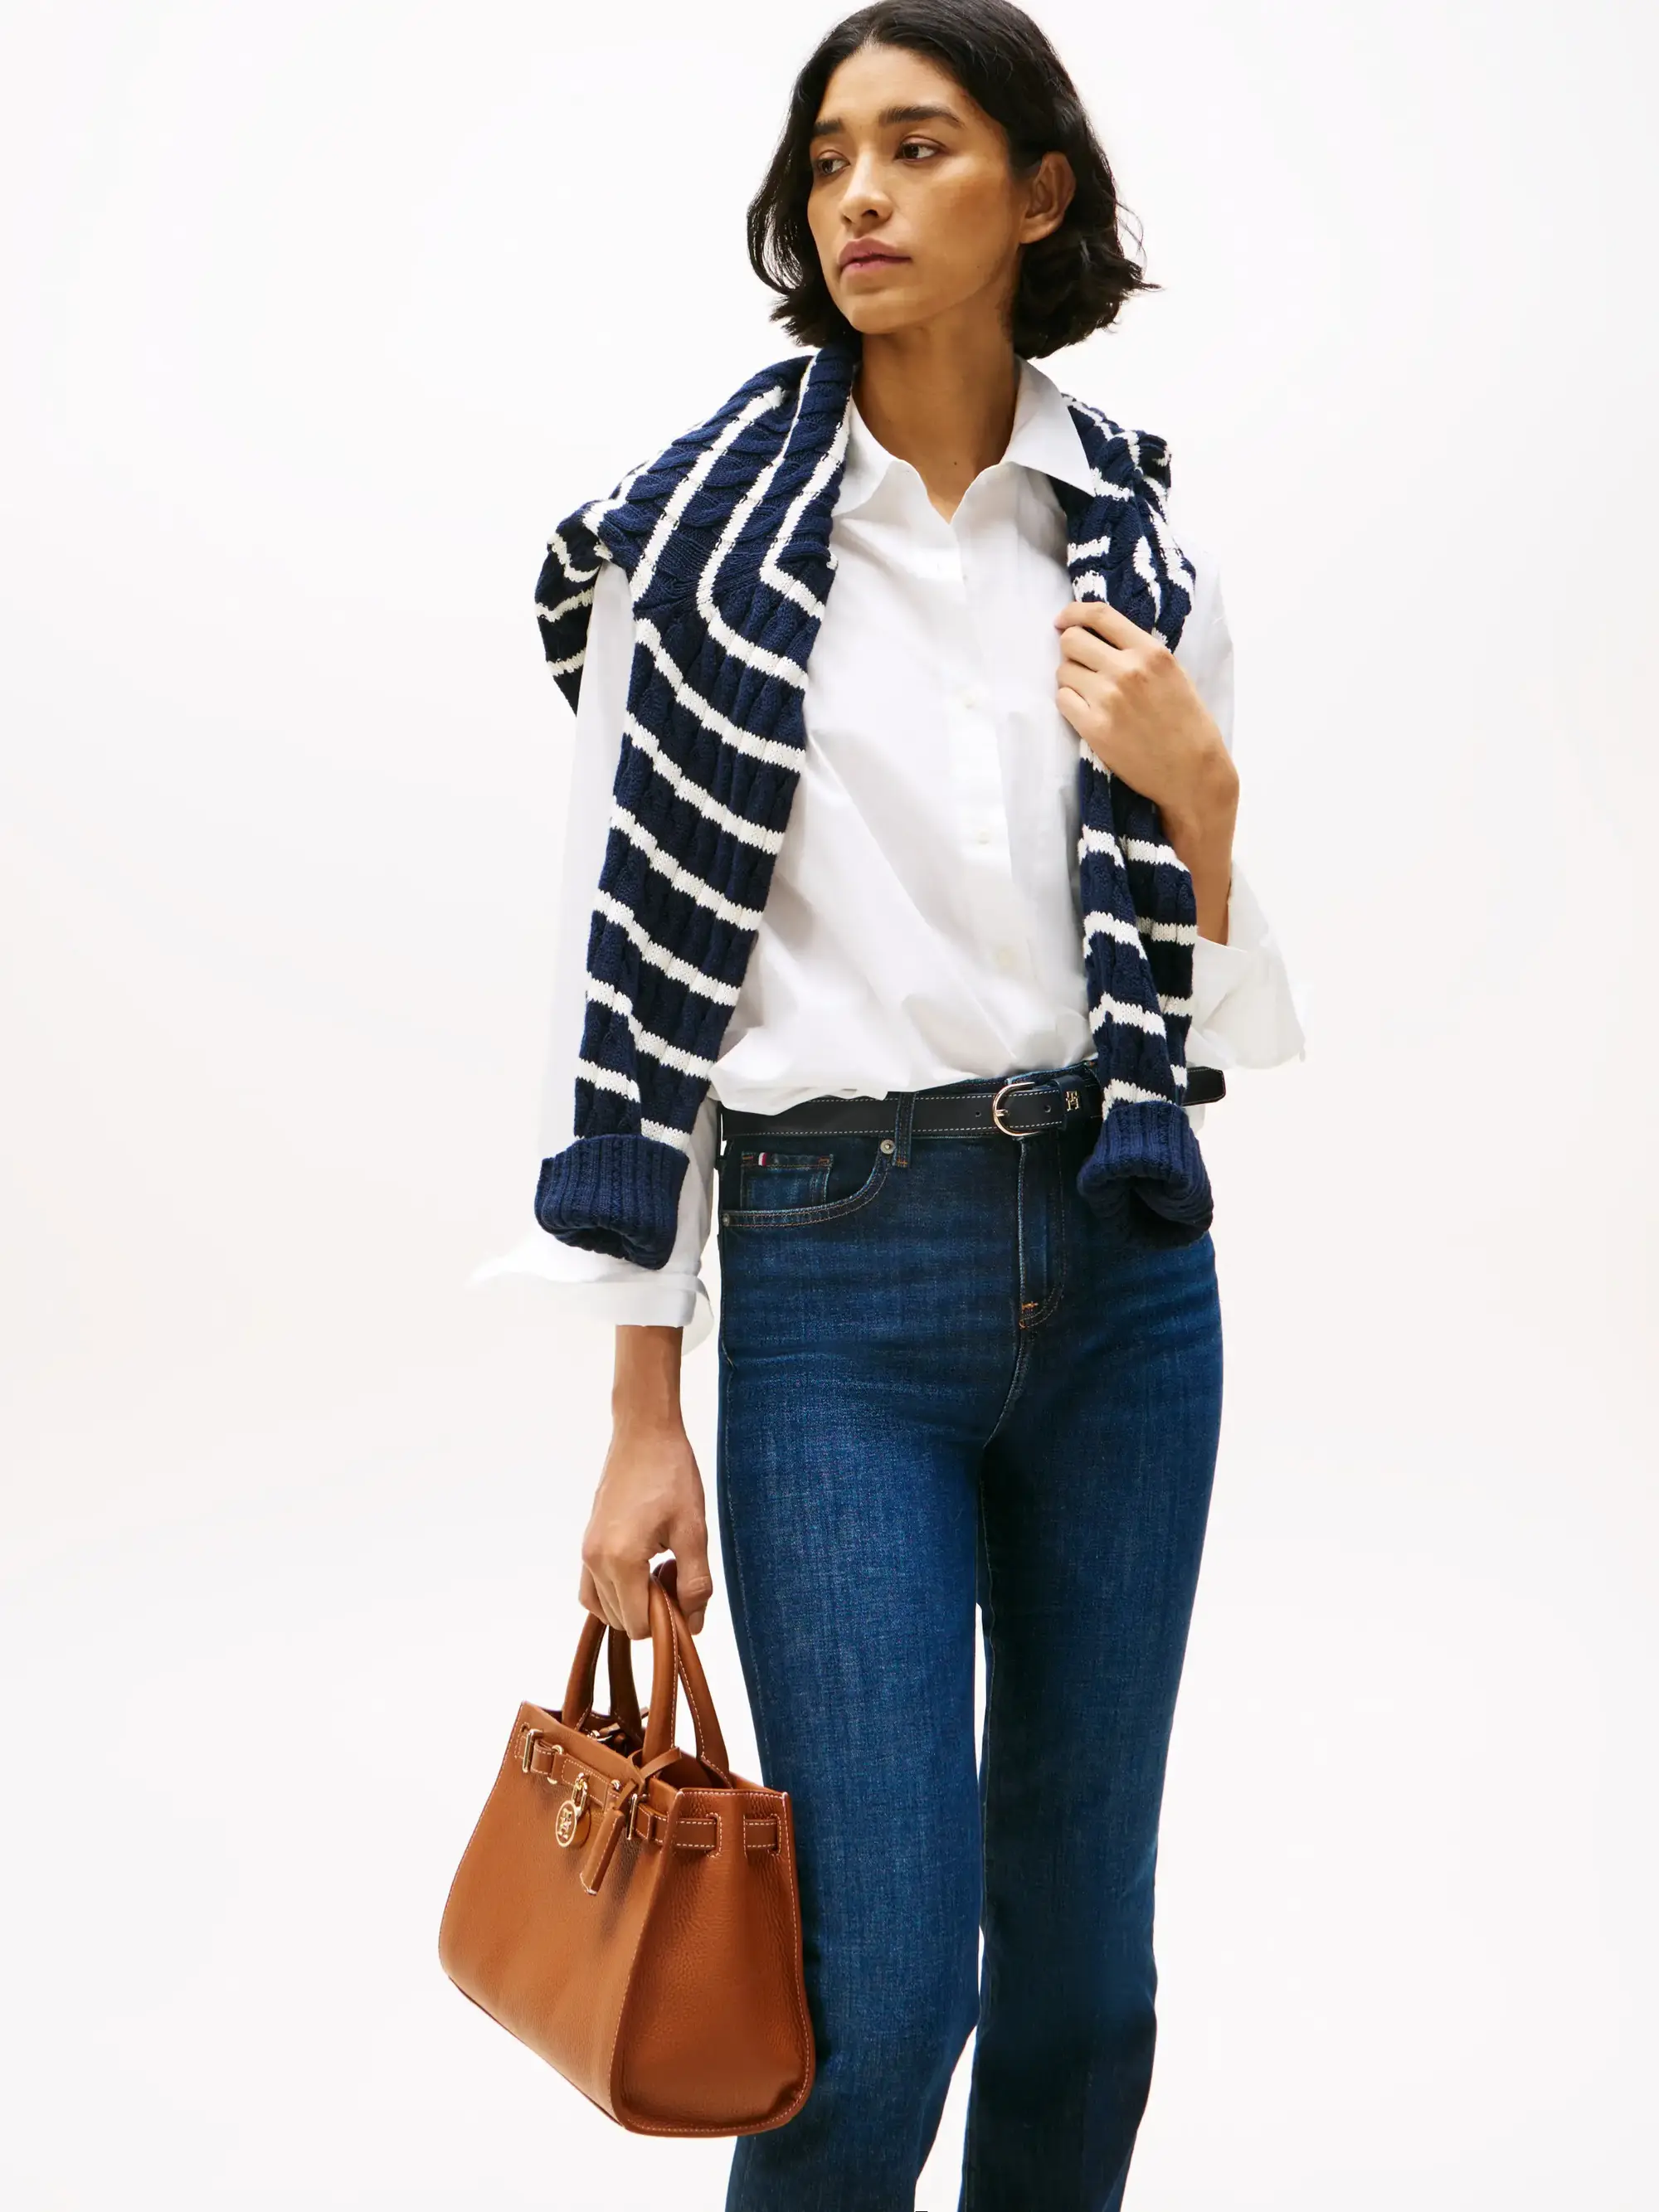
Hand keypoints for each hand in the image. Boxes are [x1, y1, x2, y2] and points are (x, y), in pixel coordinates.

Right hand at [578, 1324, 712, 1638]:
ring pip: (605, 1609)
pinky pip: (592, 1590)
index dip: (668, 1620)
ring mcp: (586, 1552)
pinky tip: (643, 1569)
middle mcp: (594, 1560)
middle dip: (653, 1610)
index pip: (638, 1625)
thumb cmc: (671, 1474)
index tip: (686, 1588)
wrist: (644, 1434)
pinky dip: (616, 1593)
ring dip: (635, 1602)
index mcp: (620, 1559)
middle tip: (677, 1572)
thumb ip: (695, 1583)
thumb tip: (692, 1625)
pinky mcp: (586, 1543)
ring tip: (662, 1568)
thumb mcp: (694, 1531)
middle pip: (622, 1620)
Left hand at [1053, 599, 1238, 939]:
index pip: (1099, 615)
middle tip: (1081, 664)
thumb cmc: (1187, 724)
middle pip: (1071, 641)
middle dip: (1070, 649)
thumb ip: (1139, 652)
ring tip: (1090, 694)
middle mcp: (1126, 670)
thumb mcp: (1173, 674)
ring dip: (1070, 679)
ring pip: (1063, 671)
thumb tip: (1100, 636)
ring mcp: (1107, 699)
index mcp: (1150, 651)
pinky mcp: (1093, 728)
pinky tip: (1086, 712)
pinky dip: (1069, 703)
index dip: (1073, 613)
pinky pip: (1062, 700)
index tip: (1063, 620)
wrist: (1191, 772)